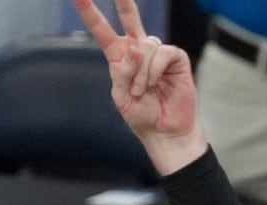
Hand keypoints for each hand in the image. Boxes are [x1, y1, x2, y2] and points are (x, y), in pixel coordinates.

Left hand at [74, 0, 205, 175]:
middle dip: (123, 1)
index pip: (103, 32)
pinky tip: (157, 84)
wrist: (164, 130)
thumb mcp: (121, 97)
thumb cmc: (141, 115)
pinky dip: (154, 71)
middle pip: (130, 18)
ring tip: (143, 91)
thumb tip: (134, 48)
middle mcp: (138, 50)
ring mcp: (157, 52)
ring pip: (144, 46)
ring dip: (141, 74)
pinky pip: (161, 53)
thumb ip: (122, 72)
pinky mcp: (175, 57)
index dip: (91, 14)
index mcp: (120, 58)